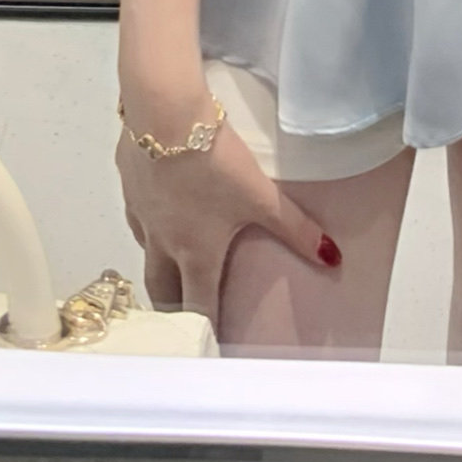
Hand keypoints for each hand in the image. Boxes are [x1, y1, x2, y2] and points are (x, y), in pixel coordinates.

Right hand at [117, 109, 338, 323]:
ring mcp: (141, 215)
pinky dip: (148, 224)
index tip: (210, 346)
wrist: (163, 116)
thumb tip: (331, 257)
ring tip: (170, 270)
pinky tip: (158, 209)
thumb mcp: (261, 196)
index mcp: (196, 253)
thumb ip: (296, 228)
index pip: (198, 306)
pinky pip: (137, 216)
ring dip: (158, 268)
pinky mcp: (129, 185)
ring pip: (146, 255)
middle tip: (185, 318)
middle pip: (163, 290)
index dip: (206, 329)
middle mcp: (163, 243)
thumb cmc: (214, 162)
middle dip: (175, 308)